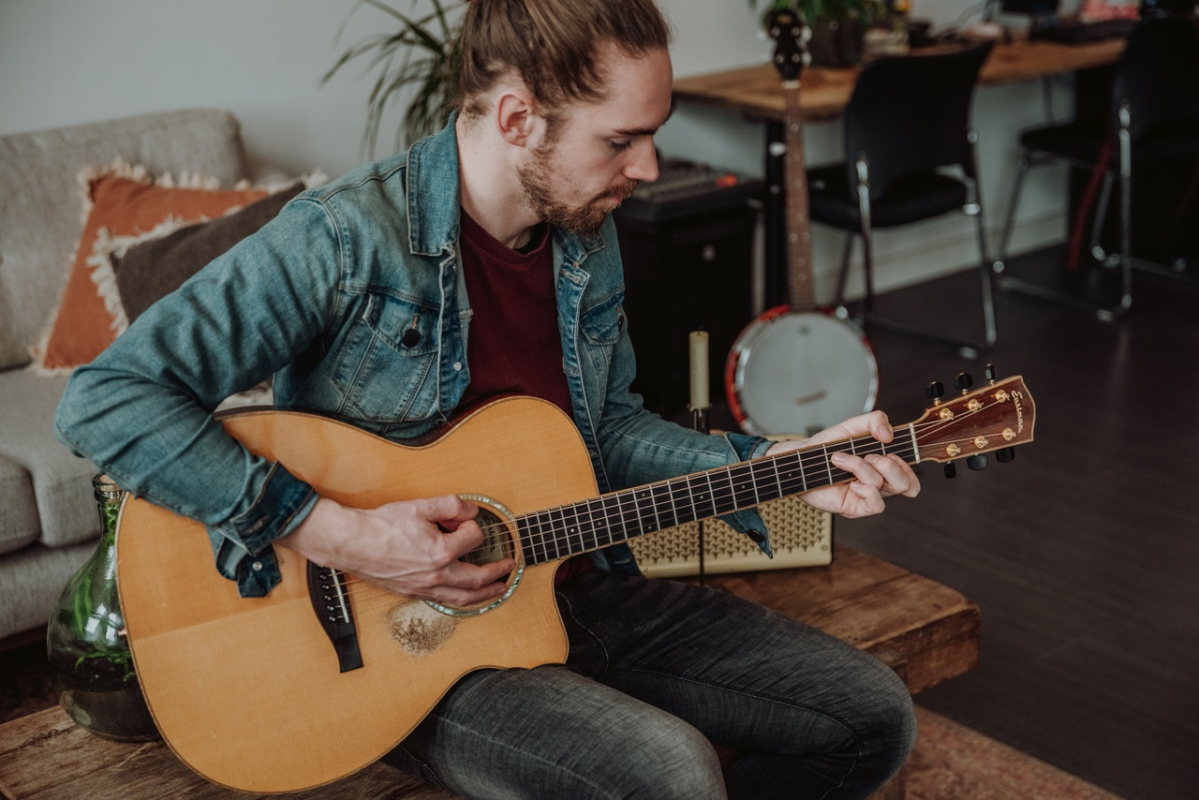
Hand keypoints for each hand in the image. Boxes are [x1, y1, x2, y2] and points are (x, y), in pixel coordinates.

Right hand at [281, 494, 515, 605]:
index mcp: (440, 553)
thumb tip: (470, 510)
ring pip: (463, 598)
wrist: (351, 543)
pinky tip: (465, 594)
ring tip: (498, 589)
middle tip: (508, 567)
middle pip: (477, 579)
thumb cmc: (380, 526)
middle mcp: (435, 576)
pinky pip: (444, 601)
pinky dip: (461, 599)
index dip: (472, 526)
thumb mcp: (420, 506)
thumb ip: (450, 505)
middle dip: (498, 573)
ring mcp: (424, 588)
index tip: (465, 520)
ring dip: (485, 594)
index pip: (473, 539)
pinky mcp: (412, 593)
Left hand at [766, 410, 919, 518]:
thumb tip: (889, 435)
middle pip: (905, 483)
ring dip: (863, 468)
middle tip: (867, 455)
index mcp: (883, 467)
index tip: (891, 450)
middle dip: (888, 465)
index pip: (911, 476)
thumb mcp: (853, 425)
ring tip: (842, 460)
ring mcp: (867, 496)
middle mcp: (878, 483)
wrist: (801, 459)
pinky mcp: (856, 508)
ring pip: (885, 487)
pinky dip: (866, 488)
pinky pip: (876, 504)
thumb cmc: (827, 446)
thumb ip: (876, 420)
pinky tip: (850, 483)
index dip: (908, 465)